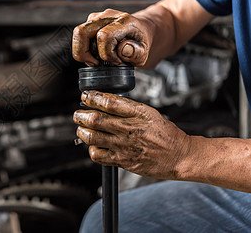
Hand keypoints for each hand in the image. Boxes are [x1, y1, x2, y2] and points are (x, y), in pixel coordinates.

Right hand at [72, 9, 153, 66]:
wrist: (142, 29)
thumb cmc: (141, 41)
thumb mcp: (145, 52)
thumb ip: (137, 53)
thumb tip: (122, 50)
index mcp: (124, 21)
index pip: (103, 36)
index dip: (106, 54)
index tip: (116, 61)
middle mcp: (108, 16)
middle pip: (82, 32)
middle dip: (84, 53)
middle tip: (96, 63)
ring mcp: (97, 17)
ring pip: (78, 34)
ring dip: (82, 51)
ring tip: (96, 59)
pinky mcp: (91, 21)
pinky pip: (79, 35)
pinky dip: (84, 48)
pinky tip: (96, 53)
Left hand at [73, 90, 191, 179]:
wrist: (179, 156)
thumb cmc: (165, 134)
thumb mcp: (149, 113)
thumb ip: (128, 107)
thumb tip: (106, 99)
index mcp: (137, 114)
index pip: (109, 102)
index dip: (92, 98)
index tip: (85, 96)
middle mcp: (129, 129)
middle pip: (96, 119)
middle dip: (81, 115)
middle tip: (78, 114)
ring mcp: (124, 146)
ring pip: (93, 137)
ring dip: (83, 131)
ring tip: (81, 128)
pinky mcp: (123, 161)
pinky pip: (99, 156)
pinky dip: (92, 150)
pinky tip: (93, 146)